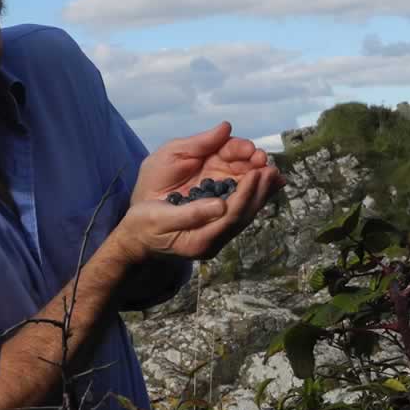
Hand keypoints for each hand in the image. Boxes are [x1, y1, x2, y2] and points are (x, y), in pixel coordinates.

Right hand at [115, 123, 285, 262]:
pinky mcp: (215, 227)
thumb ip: (191, 214)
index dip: (246, 194)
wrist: (136, 239)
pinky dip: (252, 195)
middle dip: (259, 192)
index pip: (231, 217)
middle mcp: (212, 241)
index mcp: (200, 241)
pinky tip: (260, 181)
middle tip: (272, 168)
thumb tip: (221, 206)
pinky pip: (238, 210)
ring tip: (273, 172)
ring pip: (245, 213)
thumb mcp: (160, 218)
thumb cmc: (143, 226)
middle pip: (244, 216)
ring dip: (260, 193)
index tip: (255, 173)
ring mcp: (215, 236)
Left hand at [129, 122, 274, 204]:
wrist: (141, 216)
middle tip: (263, 163)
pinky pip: (241, 209)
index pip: (232, 151)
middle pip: (245, 169)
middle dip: (257, 165)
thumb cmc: (153, 181)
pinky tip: (270, 191)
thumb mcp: (171, 155)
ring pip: (248, 188)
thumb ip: (199, 143)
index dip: (243, 150)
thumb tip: (226, 127)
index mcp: (210, 159)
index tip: (250, 150)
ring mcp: (223, 197)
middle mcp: (221, 177)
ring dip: (260, 182)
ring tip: (270, 176)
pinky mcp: (222, 218)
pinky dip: (255, 199)